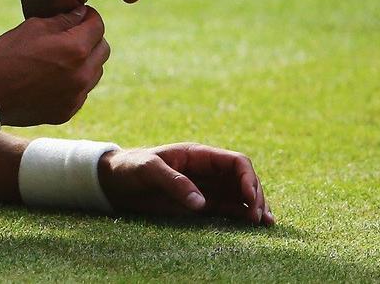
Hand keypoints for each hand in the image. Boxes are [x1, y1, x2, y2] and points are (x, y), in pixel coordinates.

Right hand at [0, 6, 108, 125]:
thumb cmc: (7, 56)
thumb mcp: (32, 28)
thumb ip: (63, 20)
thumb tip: (81, 14)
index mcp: (75, 49)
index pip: (98, 26)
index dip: (89, 17)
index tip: (79, 16)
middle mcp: (82, 74)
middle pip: (103, 50)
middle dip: (91, 39)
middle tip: (71, 36)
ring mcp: (77, 96)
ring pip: (95, 72)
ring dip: (85, 62)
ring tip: (61, 59)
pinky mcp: (68, 111)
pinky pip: (81, 92)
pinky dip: (74, 83)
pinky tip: (52, 79)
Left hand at [99, 143, 272, 224]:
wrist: (114, 182)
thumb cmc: (130, 167)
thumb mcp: (148, 169)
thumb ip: (173, 182)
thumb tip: (201, 203)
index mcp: (198, 155)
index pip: (236, 162)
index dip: (248, 179)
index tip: (249, 198)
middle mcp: (208, 170)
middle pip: (245, 179)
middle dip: (256, 196)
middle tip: (256, 217)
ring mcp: (207, 187)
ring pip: (242, 195)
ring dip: (256, 206)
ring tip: (265, 223)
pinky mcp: (202, 204)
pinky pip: (230, 208)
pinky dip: (244, 215)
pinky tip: (254, 225)